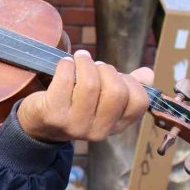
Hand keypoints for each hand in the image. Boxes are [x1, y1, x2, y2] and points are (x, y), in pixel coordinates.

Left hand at [16, 50, 153, 142]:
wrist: (40, 123)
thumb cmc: (76, 104)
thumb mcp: (103, 100)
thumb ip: (127, 87)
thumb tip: (148, 74)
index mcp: (117, 126)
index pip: (139, 102)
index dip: (130, 81)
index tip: (116, 74)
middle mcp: (99, 131)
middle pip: (116, 91)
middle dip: (106, 69)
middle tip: (94, 64)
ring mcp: (75, 125)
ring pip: (90, 84)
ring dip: (85, 63)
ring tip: (79, 59)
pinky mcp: (54, 114)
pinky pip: (66, 79)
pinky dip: (67, 65)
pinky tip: (65, 64)